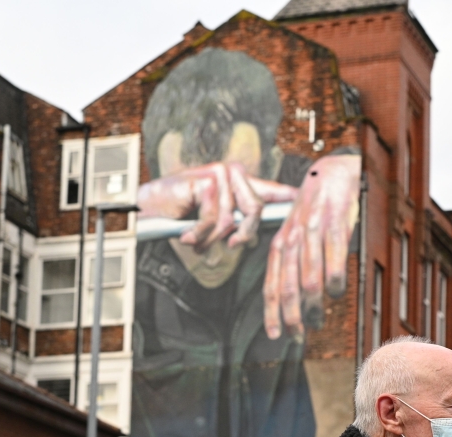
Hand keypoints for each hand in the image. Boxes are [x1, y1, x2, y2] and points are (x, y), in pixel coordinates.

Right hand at [137, 162, 297, 250]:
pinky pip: (214, 219)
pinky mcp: (208, 180)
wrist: (146, 209)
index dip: (289, 196)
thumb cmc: (178, 216)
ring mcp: (221, 174)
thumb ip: (234, 226)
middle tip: (232, 246)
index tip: (305, 200)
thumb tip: (251, 238)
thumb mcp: (212, 225)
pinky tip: (186, 235)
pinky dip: (199, 234)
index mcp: (238, 184)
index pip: (270, 189)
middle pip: (256, 211)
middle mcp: (232, 174)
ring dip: (212, 238)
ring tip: (195, 240)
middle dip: (244, 235)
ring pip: (232, 219)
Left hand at [263, 154, 360, 339]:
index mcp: (280, 243)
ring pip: (309, 280)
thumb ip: (292, 261)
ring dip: (314, 306)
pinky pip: (334, 263)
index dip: (271, 313)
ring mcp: (313, 233)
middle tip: (298, 335)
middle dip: (291, 317)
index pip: (270, 285)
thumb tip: (295, 297)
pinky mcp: (334, 226)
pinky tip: (337, 292)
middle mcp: (292, 240)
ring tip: (318, 320)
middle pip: (287, 288)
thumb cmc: (313, 207)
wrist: (332, 172)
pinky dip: (335, 283)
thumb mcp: (294, 231)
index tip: (274, 335)